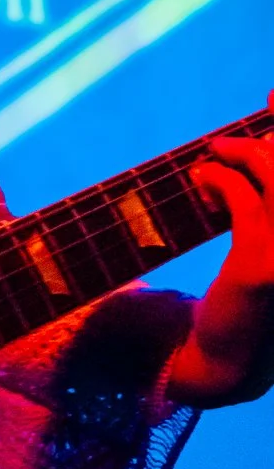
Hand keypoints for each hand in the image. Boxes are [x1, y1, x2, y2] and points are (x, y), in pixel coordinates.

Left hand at [166, 127, 273, 408]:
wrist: (230, 357)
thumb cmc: (253, 293)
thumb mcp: (270, 238)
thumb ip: (272, 193)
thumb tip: (268, 139)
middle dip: (272, 131)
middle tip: (256, 111)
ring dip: (241, 152)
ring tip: (217, 151)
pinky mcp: (265, 266)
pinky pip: (242, 199)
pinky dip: (218, 178)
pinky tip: (202, 179)